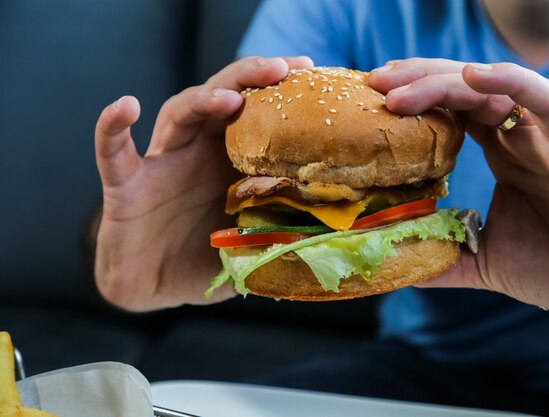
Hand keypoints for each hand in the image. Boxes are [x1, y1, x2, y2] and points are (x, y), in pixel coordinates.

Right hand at [95, 56, 312, 310]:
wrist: (151, 287)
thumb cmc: (202, 260)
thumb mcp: (250, 247)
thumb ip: (282, 238)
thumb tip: (331, 242)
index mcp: (230, 164)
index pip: (256, 116)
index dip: (281, 94)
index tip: (311, 73)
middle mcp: (198, 154)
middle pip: (222, 99)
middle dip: (250, 78)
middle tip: (282, 67)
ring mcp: (162, 164)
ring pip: (179, 114)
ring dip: (203, 99)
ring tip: (231, 96)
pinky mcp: (125, 184)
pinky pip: (113, 150)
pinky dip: (113, 127)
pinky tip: (125, 106)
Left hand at [369, 58, 548, 317]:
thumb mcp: (484, 261)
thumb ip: (442, 256)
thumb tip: (394, 263)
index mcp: (501, 155)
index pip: (450, 113)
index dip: (414, 102)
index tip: (372, 101)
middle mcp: (520, 138)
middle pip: (462, 91)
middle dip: (416, 81)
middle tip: (374, 81)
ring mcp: (546, 137)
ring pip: (493, 90)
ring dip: (443, 83)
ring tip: (399, 89)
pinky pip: (546, 101)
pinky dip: (511, 84)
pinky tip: (474, 76)